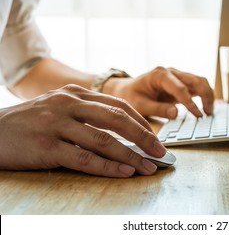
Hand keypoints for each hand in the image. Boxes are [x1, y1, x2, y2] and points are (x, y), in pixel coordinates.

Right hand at [0, 84, 165, 177]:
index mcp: (75, 93)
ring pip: (104, 140)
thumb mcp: (58, 107)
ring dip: (131, 155)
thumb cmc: (30, 122)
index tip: (155, 137)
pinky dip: (108, 166)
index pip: (118, 105)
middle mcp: (68, 104)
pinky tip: (124, 172)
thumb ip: (86, 113)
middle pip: (117, 119)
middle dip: (144, 137)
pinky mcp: (47, 147)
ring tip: (149, 166)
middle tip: (161, 152)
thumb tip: (121, 133)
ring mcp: (57, 124)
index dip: (141, 122)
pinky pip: (85, 158)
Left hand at [105, 67, 213, 118]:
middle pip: (196, 80)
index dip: (190, 103)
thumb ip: (158, 109)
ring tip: (209, 112)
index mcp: (160, 75)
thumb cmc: (131, 96)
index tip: (198, 115)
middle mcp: (171, 72)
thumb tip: (176, 113)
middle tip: (208, 113)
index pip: (180, 88)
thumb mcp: (140, 105)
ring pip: (200, 81)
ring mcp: (177, 76)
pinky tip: (206, 108)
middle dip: (206, 96)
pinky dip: (204, 96)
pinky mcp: (181, 83)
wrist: (127, 90)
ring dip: (208, 95)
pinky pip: (197, 87)